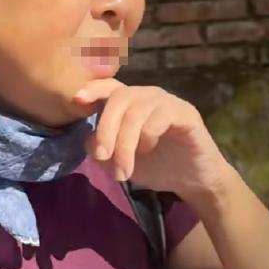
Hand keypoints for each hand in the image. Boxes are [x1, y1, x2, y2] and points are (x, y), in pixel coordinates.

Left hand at [73, 79, 232, 211]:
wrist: (192, 182)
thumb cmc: (156, 166)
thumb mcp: (119, 161)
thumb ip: (101, 149)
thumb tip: (88, 139)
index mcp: (130, 103)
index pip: (108, 86)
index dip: (92, 89)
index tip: (76, 99)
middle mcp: (147, 96)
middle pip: (119, 98)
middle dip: (105, 129)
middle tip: (102, 156)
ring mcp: (167, 101)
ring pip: (136, 111)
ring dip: (125, 143)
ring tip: (123, 170)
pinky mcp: (185, 112)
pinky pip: (159, 115)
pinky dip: (147, 135)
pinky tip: (148, 150)